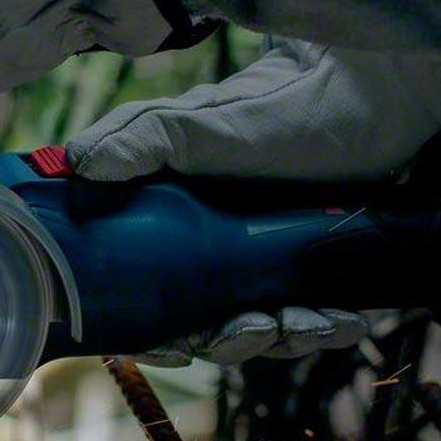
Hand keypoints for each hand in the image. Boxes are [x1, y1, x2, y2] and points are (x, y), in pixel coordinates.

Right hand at [67, 38, 440, 365]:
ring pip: (254, 326)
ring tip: (317, 321)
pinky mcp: (299, 269)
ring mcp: (253, 265)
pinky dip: (325, 325)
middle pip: (200, 325)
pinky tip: (348, 321)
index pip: (139, 301)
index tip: (177, 348)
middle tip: (260, 326)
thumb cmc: (271, 107)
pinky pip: (304, 316)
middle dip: (231, 338)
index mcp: (160, 231)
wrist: (359, 92)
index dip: (150, 337)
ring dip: (285, 336)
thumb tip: (81, 162)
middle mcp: (201, 256)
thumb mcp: (197, 121)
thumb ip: (138, 138)